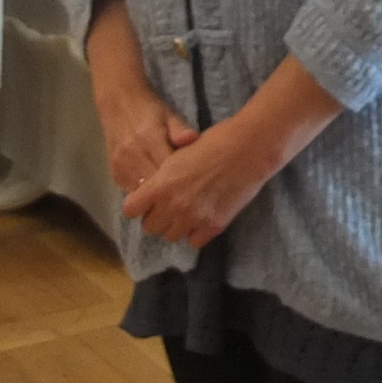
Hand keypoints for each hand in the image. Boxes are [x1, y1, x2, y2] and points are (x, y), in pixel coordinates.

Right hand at [94, 82, 198, 196]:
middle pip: (154, 183)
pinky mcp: (113, 173)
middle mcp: (132, 154)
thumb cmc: (149, 109)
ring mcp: (120, 165)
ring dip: (155, 194)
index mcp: (149, 138)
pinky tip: (153, 187)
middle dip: (169, 190)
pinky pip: (130, 190)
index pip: (167, 168)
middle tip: (184, 190)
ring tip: (170, 192)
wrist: (117, 104)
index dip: (181, 177)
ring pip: (141, 191)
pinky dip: (142, 192)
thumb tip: (194, 139)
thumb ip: (180, 129)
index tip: (192, 180)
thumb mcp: (168, 114)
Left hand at [120, 117, 281, 248]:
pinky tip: (204, 217)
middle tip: (171, 204)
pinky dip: (196, 232)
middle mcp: (174, 206)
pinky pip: (194, 241)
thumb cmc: (215, 141)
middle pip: (150, 227)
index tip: (147, 199)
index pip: (130, 210)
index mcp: (161, 185)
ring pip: (171, 236)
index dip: (138, 204)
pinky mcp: (213, 226)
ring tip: (188, 210)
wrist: (250, 147)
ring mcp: (194, 218)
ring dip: (176, 225)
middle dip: (157, 216)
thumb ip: (163, 177)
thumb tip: (155, 190)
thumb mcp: (180, 153)